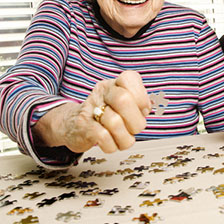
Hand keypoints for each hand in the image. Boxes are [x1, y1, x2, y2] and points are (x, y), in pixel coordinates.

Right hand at [35, 70, 150, 153]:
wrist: (72, 125)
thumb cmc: (103, 115)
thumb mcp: (122, 104)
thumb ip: (138, 103)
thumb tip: (151, 105)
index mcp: (114, 84)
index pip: (130, 78)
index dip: (141, 97)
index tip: (143, 109)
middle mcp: (102, 93)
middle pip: (123, 100)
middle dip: (136, 121)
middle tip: (134, 128)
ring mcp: (91, 108)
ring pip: (115, 123)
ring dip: (124, 138)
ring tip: (121, 138)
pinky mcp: (84, 126)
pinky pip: (103, 137)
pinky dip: (112, 145)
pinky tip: (110, 143)